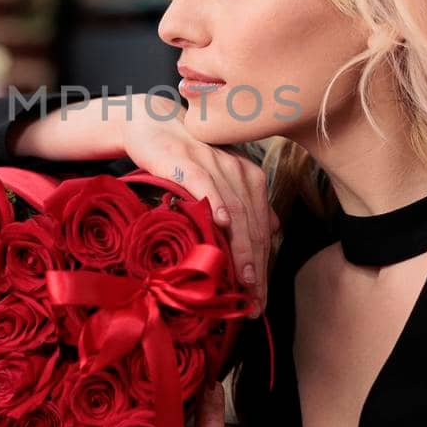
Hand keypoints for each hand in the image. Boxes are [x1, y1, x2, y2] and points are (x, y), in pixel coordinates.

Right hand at [118, 93, 278, 316]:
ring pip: (236, 212)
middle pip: (253, 227)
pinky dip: (215, 205)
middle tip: (254, 302)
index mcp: (251, 179)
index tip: (261, 300)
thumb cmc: (185, 158)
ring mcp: (216, 166)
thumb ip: (245, 203)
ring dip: (241, 249)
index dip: (264, 267)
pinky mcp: (189, 161)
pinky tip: (219, 226)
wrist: (152, 124)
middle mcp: (240, 172)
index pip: (262, 230)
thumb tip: (274, 228)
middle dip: (256, 269)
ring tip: (243, 281)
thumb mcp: (220, 179)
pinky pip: (207, 185)